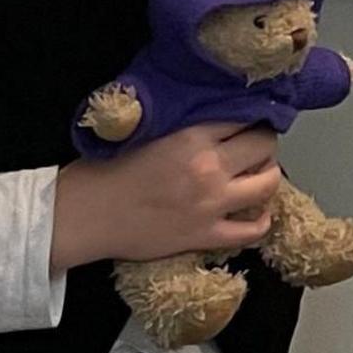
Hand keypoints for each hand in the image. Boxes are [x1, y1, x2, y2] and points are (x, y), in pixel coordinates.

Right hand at [50, 121, 283, 271]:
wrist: (84, 215)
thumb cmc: (106, 170)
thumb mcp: (148, 133)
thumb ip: (184, 127)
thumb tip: (214, 117)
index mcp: (191, 137)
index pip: (243, 117)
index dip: (251, 117)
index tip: (249, 120)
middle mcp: (209, 168)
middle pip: (264, 147)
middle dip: (264, 144)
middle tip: (255, 147)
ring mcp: (211, 204)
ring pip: (268, 185)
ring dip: (268, 177)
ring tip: (258, 175)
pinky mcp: (206, 235)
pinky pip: (252, 230)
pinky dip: (261, 221)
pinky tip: (256, 213)